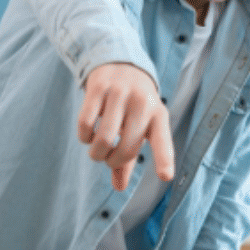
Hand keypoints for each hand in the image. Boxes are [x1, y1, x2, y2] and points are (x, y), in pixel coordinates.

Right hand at [78, 63, 173, 190]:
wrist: (120, 62)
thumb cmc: (133, 105)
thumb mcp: (139, 127)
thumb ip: (129, 159)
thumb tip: (119, 187)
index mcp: (158, 116)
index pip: (163, 140)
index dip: (164, 159)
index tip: (166, 176)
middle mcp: (142, 103)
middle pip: (125, 148)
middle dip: (112, 161)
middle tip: (108, 158)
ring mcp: (120, 93)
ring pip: (104, 139)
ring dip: (96, 153)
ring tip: (97, 151)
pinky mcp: (99, 87)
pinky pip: (86, 124)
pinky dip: (84, 137)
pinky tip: (87, 135)